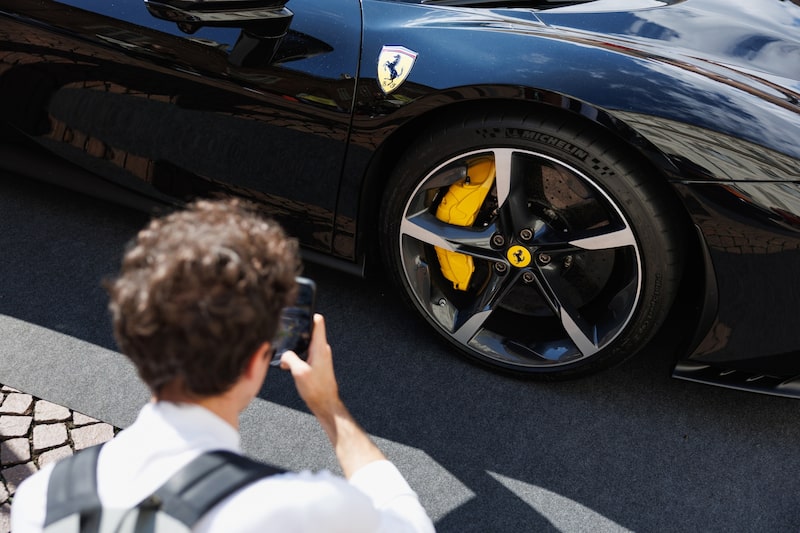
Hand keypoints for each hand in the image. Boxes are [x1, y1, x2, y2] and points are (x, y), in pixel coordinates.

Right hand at [280, 313, 385, 476]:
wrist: (326, 405)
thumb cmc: (316, 390)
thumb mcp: (298, 372)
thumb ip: (290, 358)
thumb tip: (284, 354)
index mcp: (320, 347)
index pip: (318, 322)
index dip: (309, 313)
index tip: (300, 309)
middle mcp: (322, 350)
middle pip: (308, 333)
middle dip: (295, 334)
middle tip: (284, 335)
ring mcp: (320, 357)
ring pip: (304, 345)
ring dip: (294, 350)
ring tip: (285, 358)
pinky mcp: (317, 365)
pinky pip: (304, 355)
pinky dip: (296, 358)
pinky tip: (288, 367)